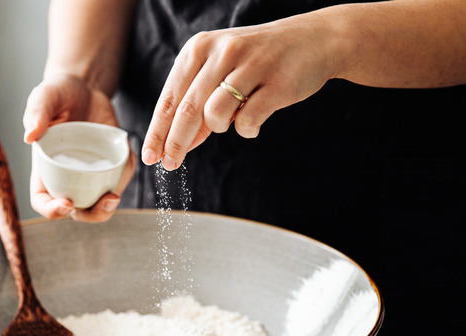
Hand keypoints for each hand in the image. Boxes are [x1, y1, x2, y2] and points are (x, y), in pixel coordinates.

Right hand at [23, 73, 135, 221]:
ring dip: (110, 205)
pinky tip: (128, 159)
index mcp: (45, 168)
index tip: (66, 204)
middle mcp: (67, 176)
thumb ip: (37, 113)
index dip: (51, 211)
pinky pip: (119, 177)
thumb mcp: (44, 97)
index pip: (43, 201)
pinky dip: (126, 174)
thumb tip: (30, 136)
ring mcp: (90, 173)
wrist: (84, 87)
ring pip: (100, 201)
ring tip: (115, 193)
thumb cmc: (58, 94)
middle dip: (91, 214)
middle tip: (105, 201)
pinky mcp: (110, 164)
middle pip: (77, 211)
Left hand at [140, 13, 337, 170]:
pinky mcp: (276, 83)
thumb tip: (177, 145)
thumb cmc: (260, 60)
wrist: (314, 40)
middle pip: (187, 110)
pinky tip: (253, 121)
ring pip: (215, 115)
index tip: (150, 157)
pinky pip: (247, 121)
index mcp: (200, 48)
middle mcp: (221, 52)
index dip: (157, 131)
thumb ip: (198, 103)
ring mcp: (250, 66)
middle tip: (170, 164)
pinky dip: (246, 129)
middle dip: (175, 143)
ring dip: (219, 128)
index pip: (169, 98)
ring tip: (232, 120)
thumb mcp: (221, 71)